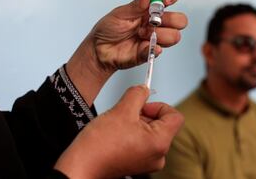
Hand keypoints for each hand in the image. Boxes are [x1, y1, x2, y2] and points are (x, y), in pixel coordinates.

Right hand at [54, 85, 184, 178]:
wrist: (80, 166)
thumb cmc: (99, 145)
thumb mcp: (122, 109)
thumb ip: (138, 94)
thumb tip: (144, 89)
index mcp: (160, 143)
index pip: (175, 116)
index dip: (158, 106)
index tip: (142, 105)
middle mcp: (158, 155)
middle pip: (162, 123)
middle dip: (144, 114)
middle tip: (125, 114)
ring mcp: (148, 161)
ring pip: (151, 131)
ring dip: (136, 123)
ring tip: (118, 126)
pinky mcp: (138, 163)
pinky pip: (142, 141)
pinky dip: (132, 133)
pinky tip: (117, 135)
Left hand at [92, 0, 186, 70]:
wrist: (99, 49)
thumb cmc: (109, 29)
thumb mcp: (122, 12)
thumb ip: (138, 2)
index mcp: (150, 9)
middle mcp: (157, 23)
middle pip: (180, 20)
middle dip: (171, 19)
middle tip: (153, 21)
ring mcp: (156, 39)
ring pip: (175, 36)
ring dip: (160, 34)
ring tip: (141, 34)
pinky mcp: (151, 53)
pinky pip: (160, 50)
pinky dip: (152, 47)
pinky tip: (141, 45)